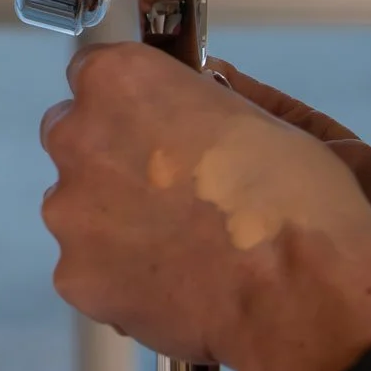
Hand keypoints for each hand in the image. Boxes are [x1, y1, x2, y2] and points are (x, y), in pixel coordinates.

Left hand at [41, 42, 370, 370]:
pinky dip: (119, 277)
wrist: (303, 295)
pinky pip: (87, 269)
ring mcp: (68, 210)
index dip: (128, 105)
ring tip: (180, 250)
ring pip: (76, 207)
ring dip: (112, 221)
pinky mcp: (74, 274)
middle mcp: (77, 136)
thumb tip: (182, 110)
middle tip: (169, 195)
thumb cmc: (294, 197)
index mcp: (117, 81)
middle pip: (74, 138)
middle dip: (112, 161)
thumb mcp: (252, 116)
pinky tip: (173, 288)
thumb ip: (190, 105)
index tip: (153, 129)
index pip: (94, 75)